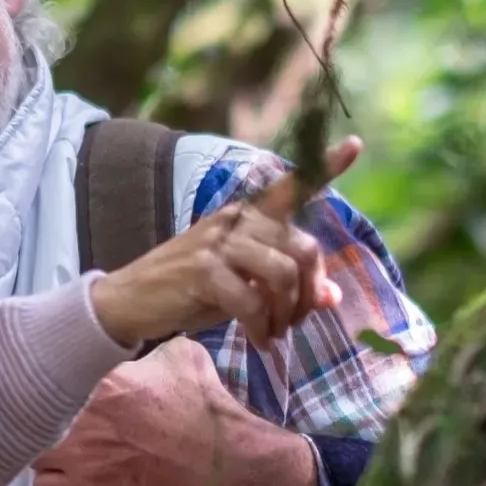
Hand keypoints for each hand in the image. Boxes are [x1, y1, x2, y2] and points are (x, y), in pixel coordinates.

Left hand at [32, 338, 228, 485]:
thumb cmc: (203, 406)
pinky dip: (51, 480)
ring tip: (61, 446)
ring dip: (43, 447)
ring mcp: (77, 453)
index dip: (58, 376)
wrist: (221, 460)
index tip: (65, 381)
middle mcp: (78, 412)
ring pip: (31, 449)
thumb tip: (139, 343)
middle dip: (46, 412)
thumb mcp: (181, 356)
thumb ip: (149, 347)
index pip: (55, 370)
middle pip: (33, 411)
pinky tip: (67, 474)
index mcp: (99, 375)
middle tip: (62, 415)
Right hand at [89, 137, 361, 348]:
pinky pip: (253, 301)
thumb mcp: (242, 285)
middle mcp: (236, 220)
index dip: (326, 166)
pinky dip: (262, 328)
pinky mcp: (205, 269)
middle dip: (310, 293)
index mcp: (247, 215)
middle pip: (304, 249)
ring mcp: (219, 242)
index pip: (292, 186)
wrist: (129, 300)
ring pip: (284, 275)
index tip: (356, 145)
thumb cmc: (189, 290)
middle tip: (294, 322)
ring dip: (287, 314)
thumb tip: (330, 297)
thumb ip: (284, 285)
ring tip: (273, 334)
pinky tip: (258, 340)